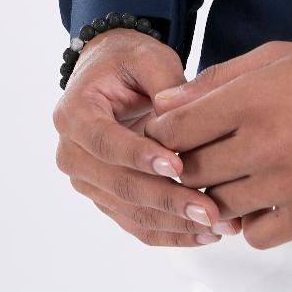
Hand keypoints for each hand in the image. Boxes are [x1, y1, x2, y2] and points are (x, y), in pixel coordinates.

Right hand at [52, 28, 237, 247]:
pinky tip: (203, 233)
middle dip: (167, 200)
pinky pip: (136, 223)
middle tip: (209, 209)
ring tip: (218, 224)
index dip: (140, 156)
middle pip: (119, 185)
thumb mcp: (147, 57)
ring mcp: (88, 182)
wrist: (112, 75)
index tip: (178, 166)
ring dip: (174, 224)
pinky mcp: (106, 199)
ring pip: (130, 212)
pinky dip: (170, 232)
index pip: (105, 141)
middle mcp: (73, 153)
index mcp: (75, 113)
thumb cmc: (129, 62)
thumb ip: (165, 83)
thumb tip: (182, 117)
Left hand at [141, 40, 291, 248]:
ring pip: (218, 208)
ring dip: (214, 197)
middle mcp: (262, 144)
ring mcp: (286, 184)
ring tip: (229, 180)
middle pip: (191, 173)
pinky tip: (259, 202)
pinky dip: (249, 224)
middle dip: (185, 167)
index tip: (169, 135)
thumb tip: (163, 104)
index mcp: (250, 100)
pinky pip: (255, 236)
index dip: (161, 135)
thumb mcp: (275, 57)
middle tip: (196, 160)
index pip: (174, 132)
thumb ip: (216, 79)